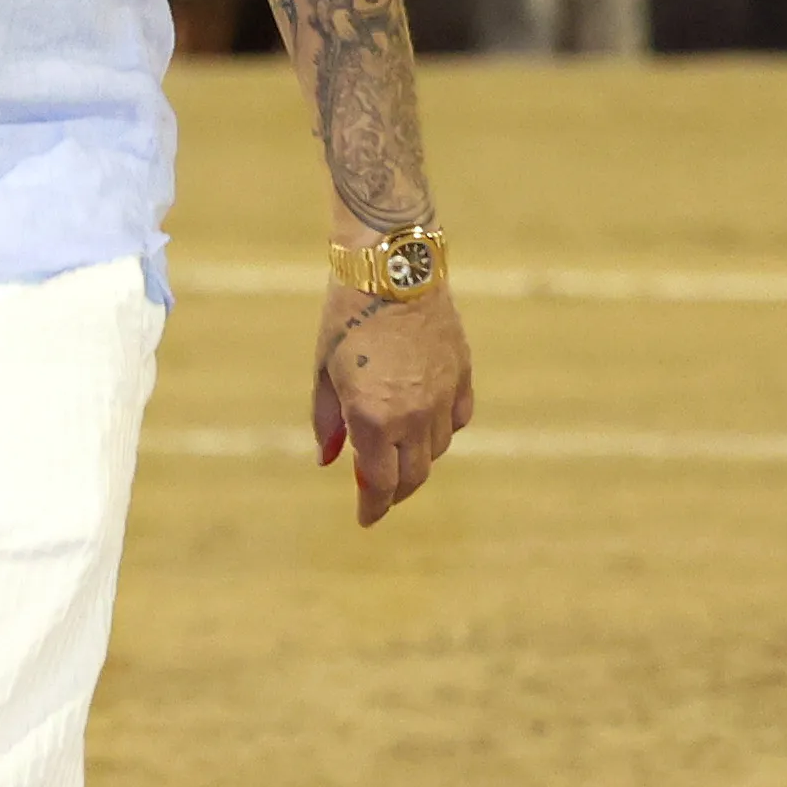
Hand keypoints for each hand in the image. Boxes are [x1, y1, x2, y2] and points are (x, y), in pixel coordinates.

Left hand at [308, 281, 473, 528]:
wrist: (392, 267)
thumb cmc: (346, 317)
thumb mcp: (324, 371)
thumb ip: (328, 421)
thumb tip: (330, 460)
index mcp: (373, 418)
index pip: (379, 484)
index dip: (372, 508)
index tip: (365, 519)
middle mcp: (413, 415)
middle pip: (413, 476)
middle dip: (394, 491)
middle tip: (380, 493)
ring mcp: (442, 396)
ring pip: (437, 449)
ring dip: (417, 459)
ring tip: (398, 451)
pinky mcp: (462, 375)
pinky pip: (458, 419)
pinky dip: (442, 430)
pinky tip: (426, 423)